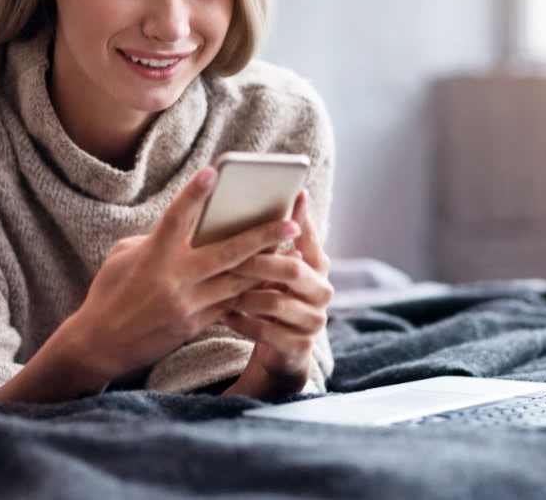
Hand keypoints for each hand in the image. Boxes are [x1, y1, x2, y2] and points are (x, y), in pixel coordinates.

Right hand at [71, 166, 302, 381]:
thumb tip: (187, 227)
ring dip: (268, 265)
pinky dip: (251, 290)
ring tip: (293, 251)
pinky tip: (272, 280)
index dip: (193, 193)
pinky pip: (231, 304)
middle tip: (292, 223)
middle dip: (264, 237)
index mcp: (153, 255)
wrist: (101, 345)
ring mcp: (188, 304)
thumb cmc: (110, 292)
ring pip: (238, 281)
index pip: (176, 217)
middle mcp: (175, 278)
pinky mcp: (195, 324)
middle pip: (228, 253)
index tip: (213, 171)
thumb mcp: (123, 257)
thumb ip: (155, 239)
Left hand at [223, 188, 333, 396]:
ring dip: (245, 295)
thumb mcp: (276, 272)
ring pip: (275, 302)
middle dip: (259, 262)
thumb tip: (250, 204)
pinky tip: (225, 314)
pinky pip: (265, 331)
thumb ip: (273, 246)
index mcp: (319, 268)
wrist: (280, 350)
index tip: (293, 194)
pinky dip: (242, 321)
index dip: (302, 219)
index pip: (310, 239)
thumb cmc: (273, 298)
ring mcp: (313, 321)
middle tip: (232, 257)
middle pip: (292, 269)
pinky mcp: (299, 347)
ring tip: (222, 289)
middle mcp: (323, 292)